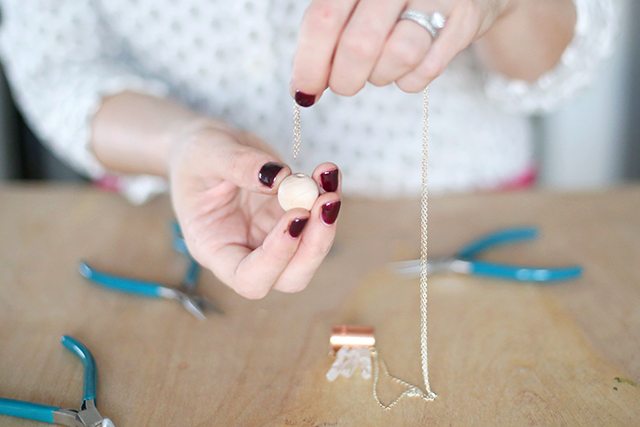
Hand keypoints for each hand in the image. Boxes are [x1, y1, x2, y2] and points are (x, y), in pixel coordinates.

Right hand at [169, 122, 341, 298]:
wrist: (207, 148)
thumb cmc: (195, 156)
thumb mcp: (207, 153)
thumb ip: (240, 165)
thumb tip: (281, 177)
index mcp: (214, 249)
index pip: (249, 278)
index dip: (277, 258)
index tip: (296, 216)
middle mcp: (246, 253)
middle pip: (290, 276)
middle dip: (315, 244)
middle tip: (327, 201)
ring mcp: (272, 239)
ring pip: (310, 251)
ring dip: (326, 219)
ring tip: (327, 176)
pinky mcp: (289, 220)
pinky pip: (317, 221)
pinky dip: (327, 196)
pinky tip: (326, 172)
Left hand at [291, 0, 513, 102]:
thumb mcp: (357, 0)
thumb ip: (328, 32)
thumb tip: (304, 87)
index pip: (323, 19)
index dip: (309, 63)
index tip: (304, 92)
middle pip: (359, 45)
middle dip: (345, 79)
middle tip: (345, 84)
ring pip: (398, 56)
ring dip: (381, 76)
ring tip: (380, 67)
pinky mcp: (465, 18)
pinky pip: (428, 68)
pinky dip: (410, 79)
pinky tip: (406, 68)